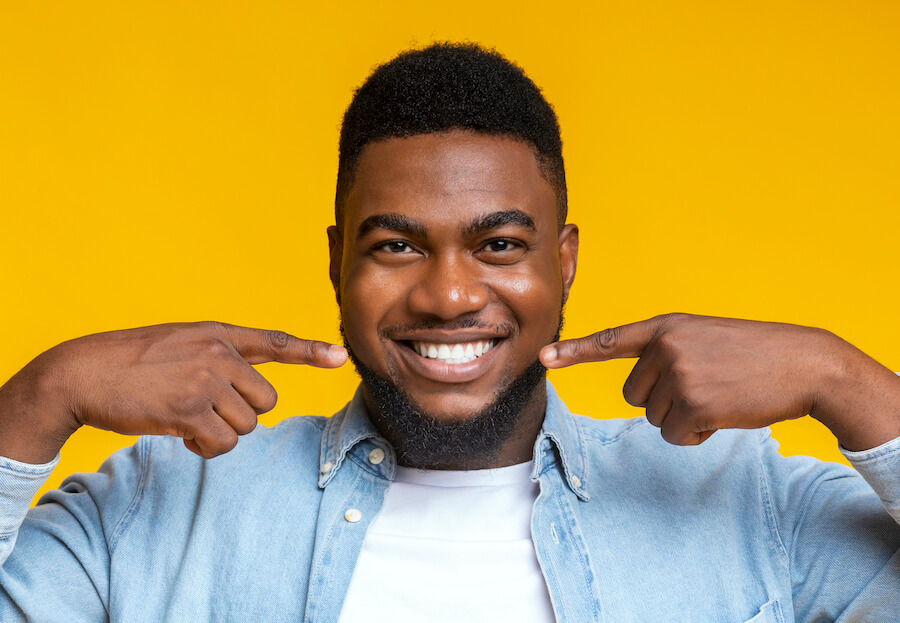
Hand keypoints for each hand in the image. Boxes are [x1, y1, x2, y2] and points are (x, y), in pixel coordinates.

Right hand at [0, 322, 346, 461]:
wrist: (81, 372)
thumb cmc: (130, 362)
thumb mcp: (180, 344)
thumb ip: (217, 357)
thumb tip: (249, 396)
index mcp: (218, 334)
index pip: (273, 341)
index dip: (310, 351)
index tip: (339, 356)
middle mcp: (219, 353)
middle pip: (265, 401)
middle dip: (240, 415)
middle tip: (205, 412)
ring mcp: (205, 380)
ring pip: (246, 426)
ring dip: (220, 434)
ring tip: (186, 421)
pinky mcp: (189, 409)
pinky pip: (222, 443)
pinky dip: (205, 448)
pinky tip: (180, 435)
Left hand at [540, 313, 899, 449]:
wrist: (804, 363)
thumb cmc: (755, 354)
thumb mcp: (705, 338)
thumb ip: (667, 354)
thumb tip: (640, 394)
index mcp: (666, 327)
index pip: (610, 340)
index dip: (574, 351)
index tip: (543, 357)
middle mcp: (665, 346)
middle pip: (635, 395)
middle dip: (664, 402)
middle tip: (705, 388)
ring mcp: (678, 374)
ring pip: (654, 418)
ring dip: (684, 419)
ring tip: (719, 397)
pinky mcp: (694, 403)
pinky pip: (674, 436)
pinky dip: (696, 435)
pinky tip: (724, 415)